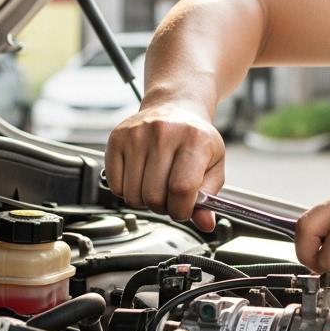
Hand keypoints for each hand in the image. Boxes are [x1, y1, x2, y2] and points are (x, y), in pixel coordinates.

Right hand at [105, 101, 225, 230]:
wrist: (174, 107)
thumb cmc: (195, 138)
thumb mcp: (213, 164)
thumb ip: (210, 197)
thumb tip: (205, 223)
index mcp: (194, 139)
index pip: (182, 188)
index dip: (181, 210)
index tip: (183, 210)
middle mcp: (163, 133)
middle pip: (154, 196)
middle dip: (163, 206)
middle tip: (169, 196)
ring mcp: (137, 134)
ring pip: (133, 194)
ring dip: (144, 200)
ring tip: (156, 186)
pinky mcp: (117, 138)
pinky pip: (115, 185)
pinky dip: (127, 191)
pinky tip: (140, 178)